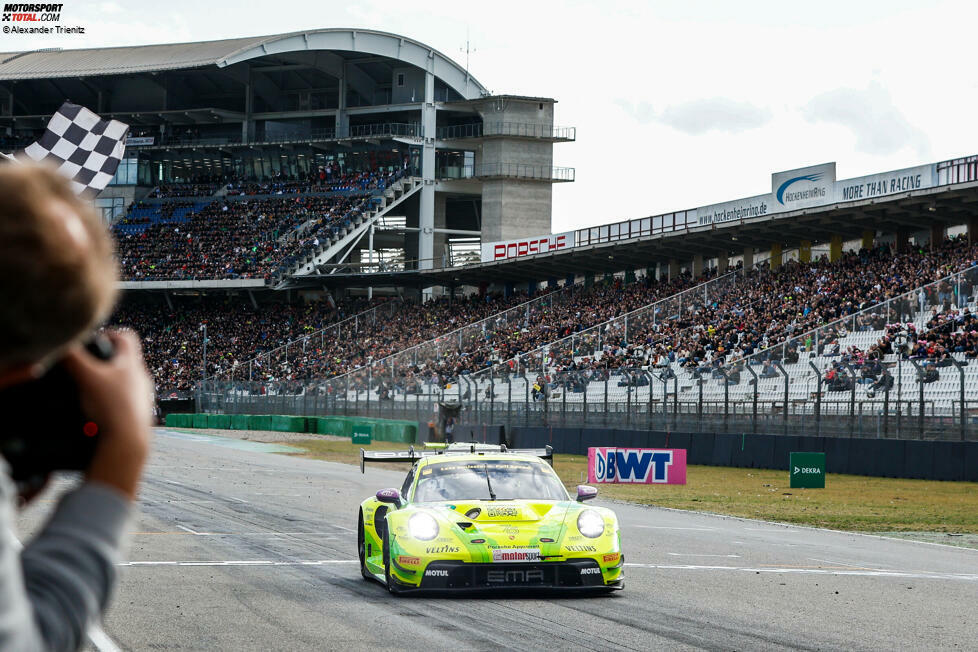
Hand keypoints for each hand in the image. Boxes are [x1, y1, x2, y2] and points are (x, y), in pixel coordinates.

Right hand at [63, 330, 153, 500]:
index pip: (126, 336)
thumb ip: (73, 358)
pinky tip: (96, 409)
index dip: (109, 333)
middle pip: (123, 359)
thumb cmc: (112, 408)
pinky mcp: (137, 413)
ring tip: (87, 389)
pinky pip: (122, 401)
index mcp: (132, 364)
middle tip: (85, 366)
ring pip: (123, 381)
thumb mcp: (87, 378)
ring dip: (106, 382)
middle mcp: (141, 378)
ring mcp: (141, 396)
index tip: (93, 341)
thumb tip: (60, 343)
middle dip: (103, 360)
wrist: (128, 442)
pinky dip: (109, 401)